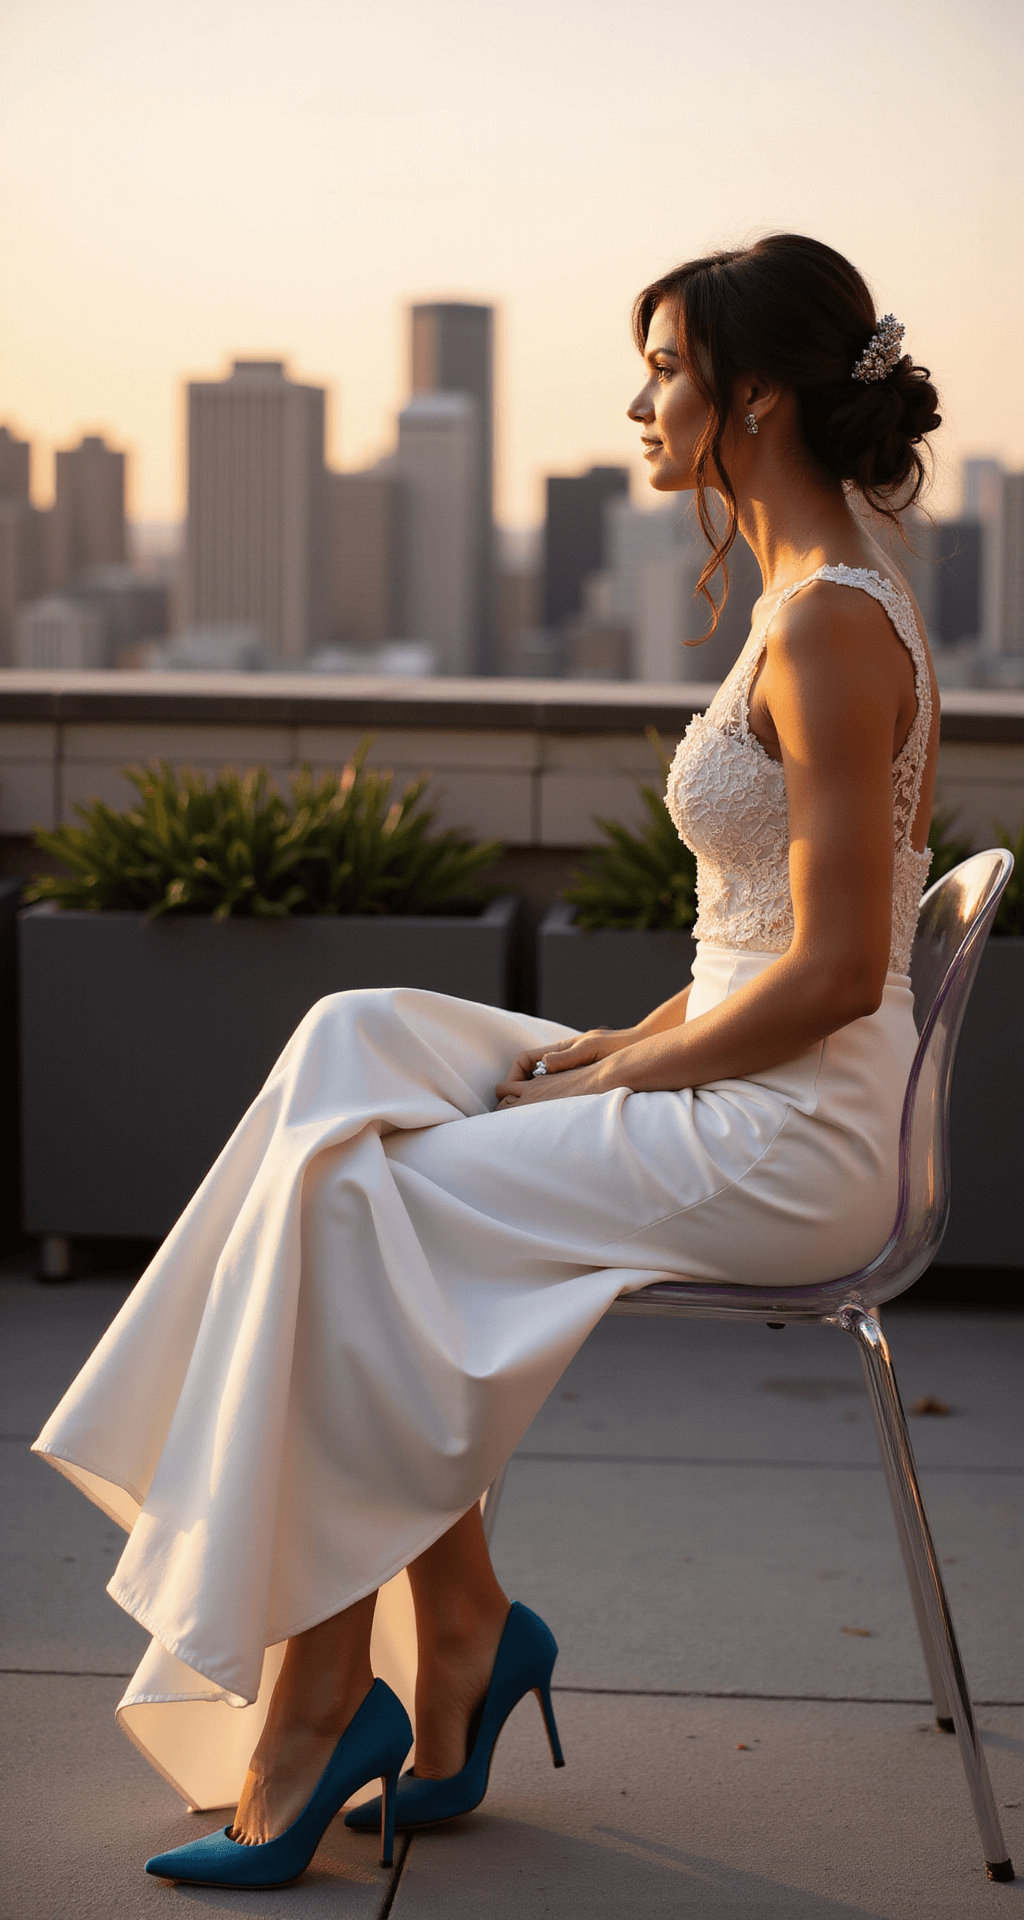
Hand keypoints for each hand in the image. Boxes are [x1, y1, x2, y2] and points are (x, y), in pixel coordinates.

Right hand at [494, 1028, 636, 1108]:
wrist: (640, 1045)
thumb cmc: (618, 1044)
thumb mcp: (590, 1048)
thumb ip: (567, 1056)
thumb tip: (543, 1065)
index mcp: (559, 1049)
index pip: (523, 1060)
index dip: (514, 1075)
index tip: (511, 1092)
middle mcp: (561, 1059)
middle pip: (528, 1074)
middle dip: (517, 1090)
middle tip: (512, 1112)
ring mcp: (570, 1070)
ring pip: (542, 1086)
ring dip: (534, 1099)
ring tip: (529, 1118)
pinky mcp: (581, 1080)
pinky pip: (559, 1093)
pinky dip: (552, 1103)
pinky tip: (555, 1117)